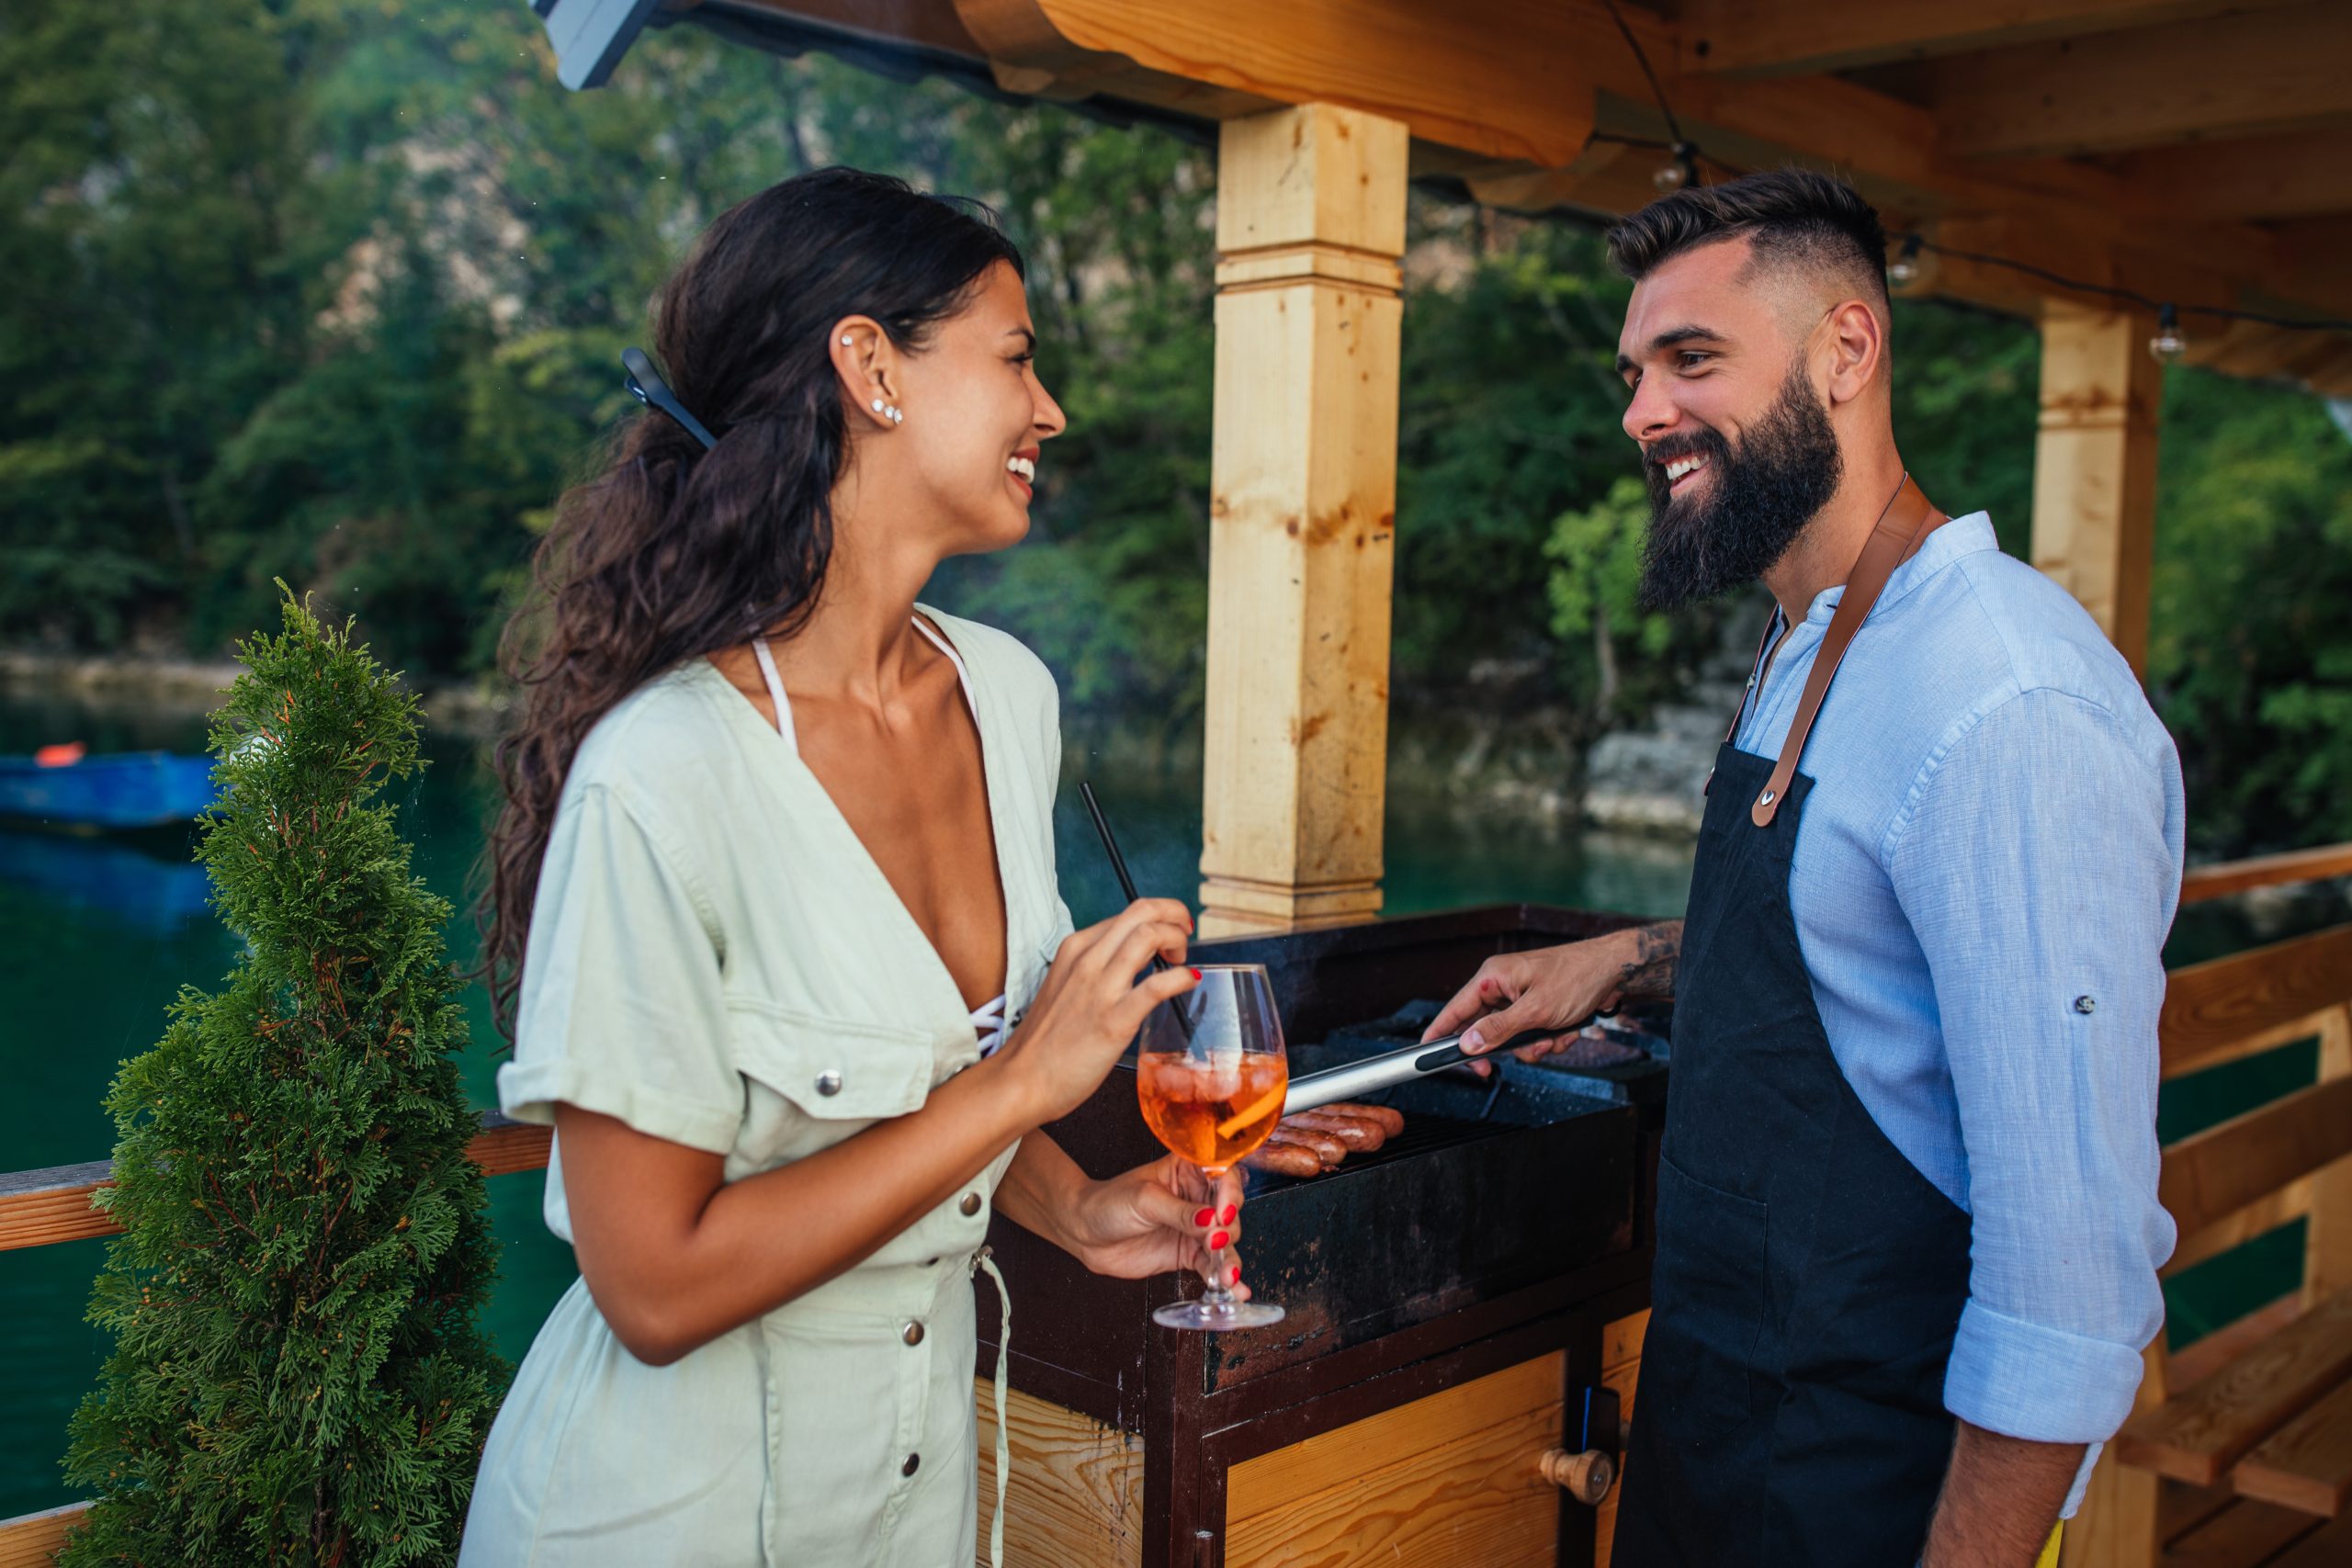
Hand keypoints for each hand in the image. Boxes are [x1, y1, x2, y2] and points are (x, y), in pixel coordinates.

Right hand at [995, 899, 1196, 1124]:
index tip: (1170, 935)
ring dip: (1178, 940)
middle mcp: (1088, 960)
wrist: (1021, 1081)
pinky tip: (1189, 982)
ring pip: (1149, 935)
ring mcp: (1100, 988)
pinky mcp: (1113, 1021)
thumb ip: (1100, 968)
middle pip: (1143, 910)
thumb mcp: (1067, 986)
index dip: (1159, 918)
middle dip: (1174, 915)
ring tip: (1183, 959)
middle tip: (1185, 937)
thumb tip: (1139, 959)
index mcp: (1076, 949)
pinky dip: (1181, 977)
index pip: (1129, 913)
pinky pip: (1156, 986)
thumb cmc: (1045, 1040)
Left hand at [1063, 1154, 1251, 1297]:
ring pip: (1225, 1241)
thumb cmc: (1109, 1204)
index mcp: (1187, 1170)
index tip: (1223, 1211)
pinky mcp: (1189, 1253)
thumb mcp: (1144, 1201)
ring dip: (1230, 1258)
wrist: (1085, 1234)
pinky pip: (1213, 1265)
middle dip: (1228, 1227)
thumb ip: (1179, 1212)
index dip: (1229, 1191)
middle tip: (1216, 1241)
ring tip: (1227, 1274)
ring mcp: (1195, 1227)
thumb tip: (1211, 1221)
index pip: (1222, 1173)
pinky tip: (1234, 1289)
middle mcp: (1196, 1197)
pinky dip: (1224, 1277)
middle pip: (1230, 1209)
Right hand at [1422, 934, 1633, 1076]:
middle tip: (1496, 1067)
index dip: (1440, 1032)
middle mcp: (1502, 985)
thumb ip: (1499, 1029)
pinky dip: (1549, 1039)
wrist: (1614, 971)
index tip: (1425, 1053)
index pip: (1455, 1009)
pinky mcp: (1537, 1006)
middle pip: (1483, 1029)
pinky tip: (1566, 1031)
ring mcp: (1520, 996)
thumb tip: (1469, 1044)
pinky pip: (1531, 1035)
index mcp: (1493, 977)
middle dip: (1504, 1048)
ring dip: (1534, 1045)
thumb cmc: (1577, 978)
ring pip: (1511, 1038)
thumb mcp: (1536, 1011)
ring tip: (1554, 1037)